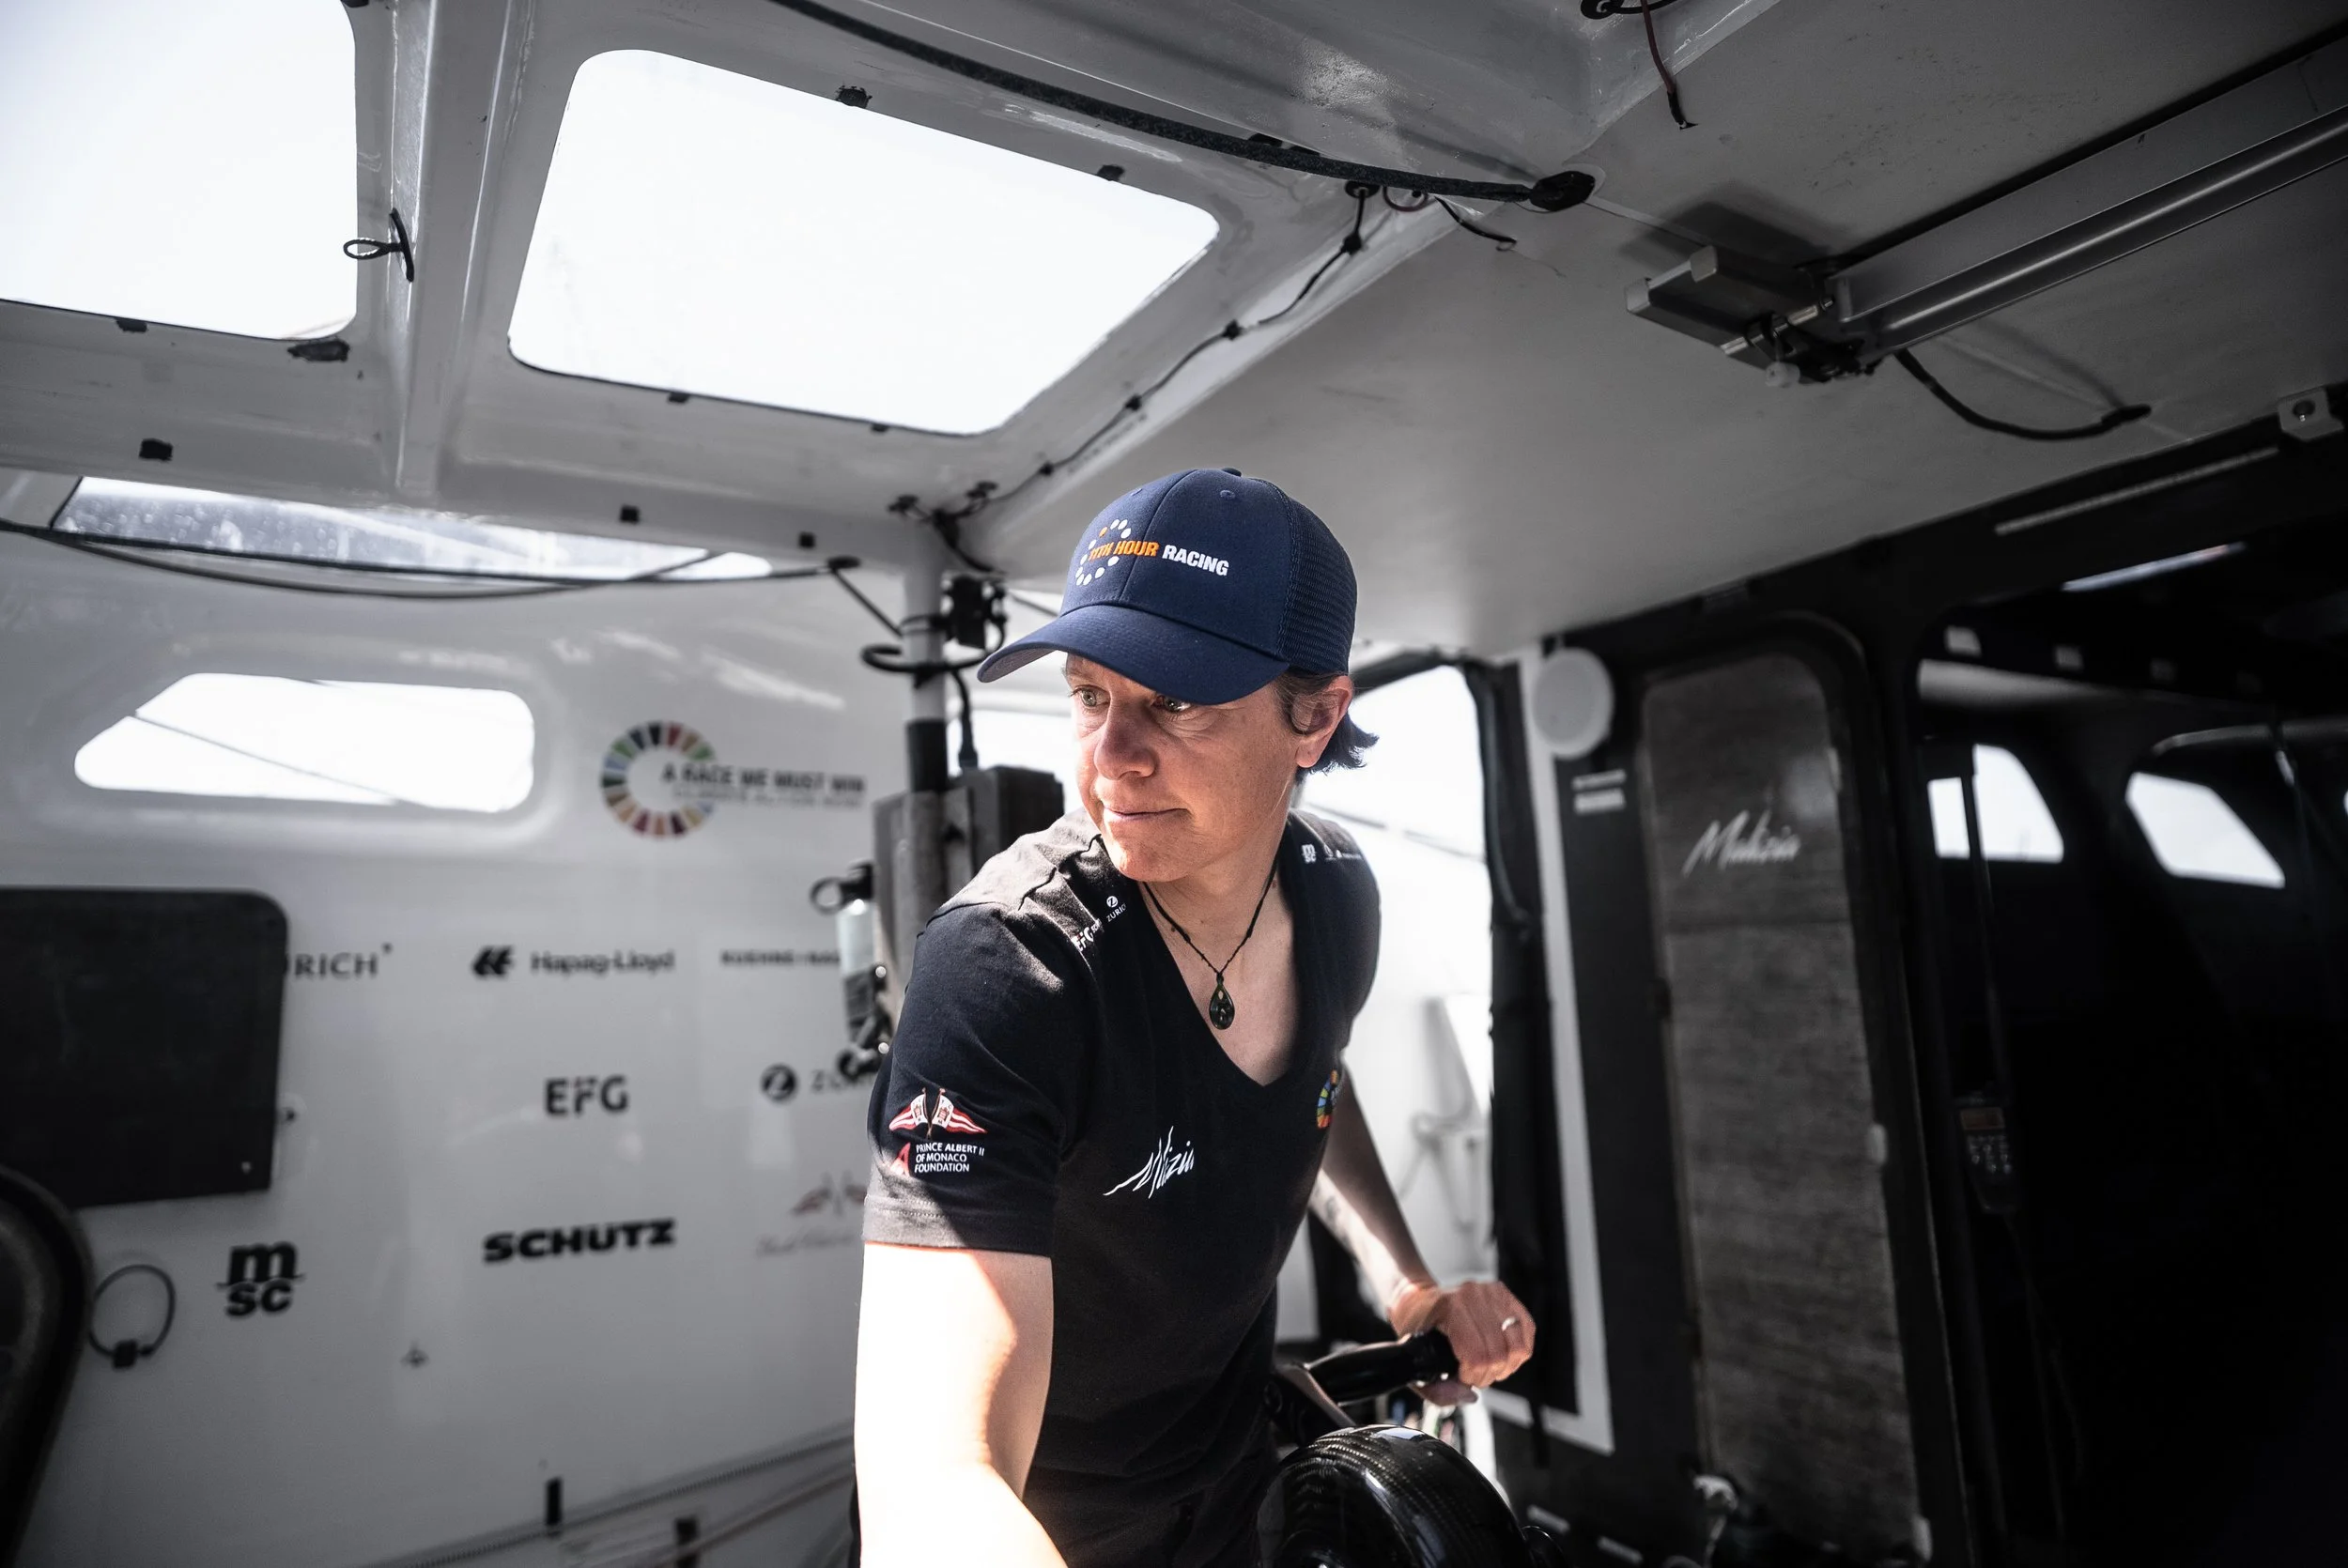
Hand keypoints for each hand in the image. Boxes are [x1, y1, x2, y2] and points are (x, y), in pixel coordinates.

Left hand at [1386, 1278, 1533, 1406]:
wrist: (1418, 1300)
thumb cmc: (1417, 1328)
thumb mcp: (1415, 1363)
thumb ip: (1439, 1391)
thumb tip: (1469, 1395)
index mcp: (1450, 1308)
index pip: (1477, 1355)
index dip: (1473, 1377)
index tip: (1462, 1377)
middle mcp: (1473, 1295)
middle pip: (1499, 1354)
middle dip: (1489, 1374)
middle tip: (1475, 1374)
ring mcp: (1492, 1292)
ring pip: (1518, 1345)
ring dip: (1506, 1364)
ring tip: (1489, 1365)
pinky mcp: (1505, 1294)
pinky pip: (1527, 1329)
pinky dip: (1518, 1350)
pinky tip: (1502, 1354)